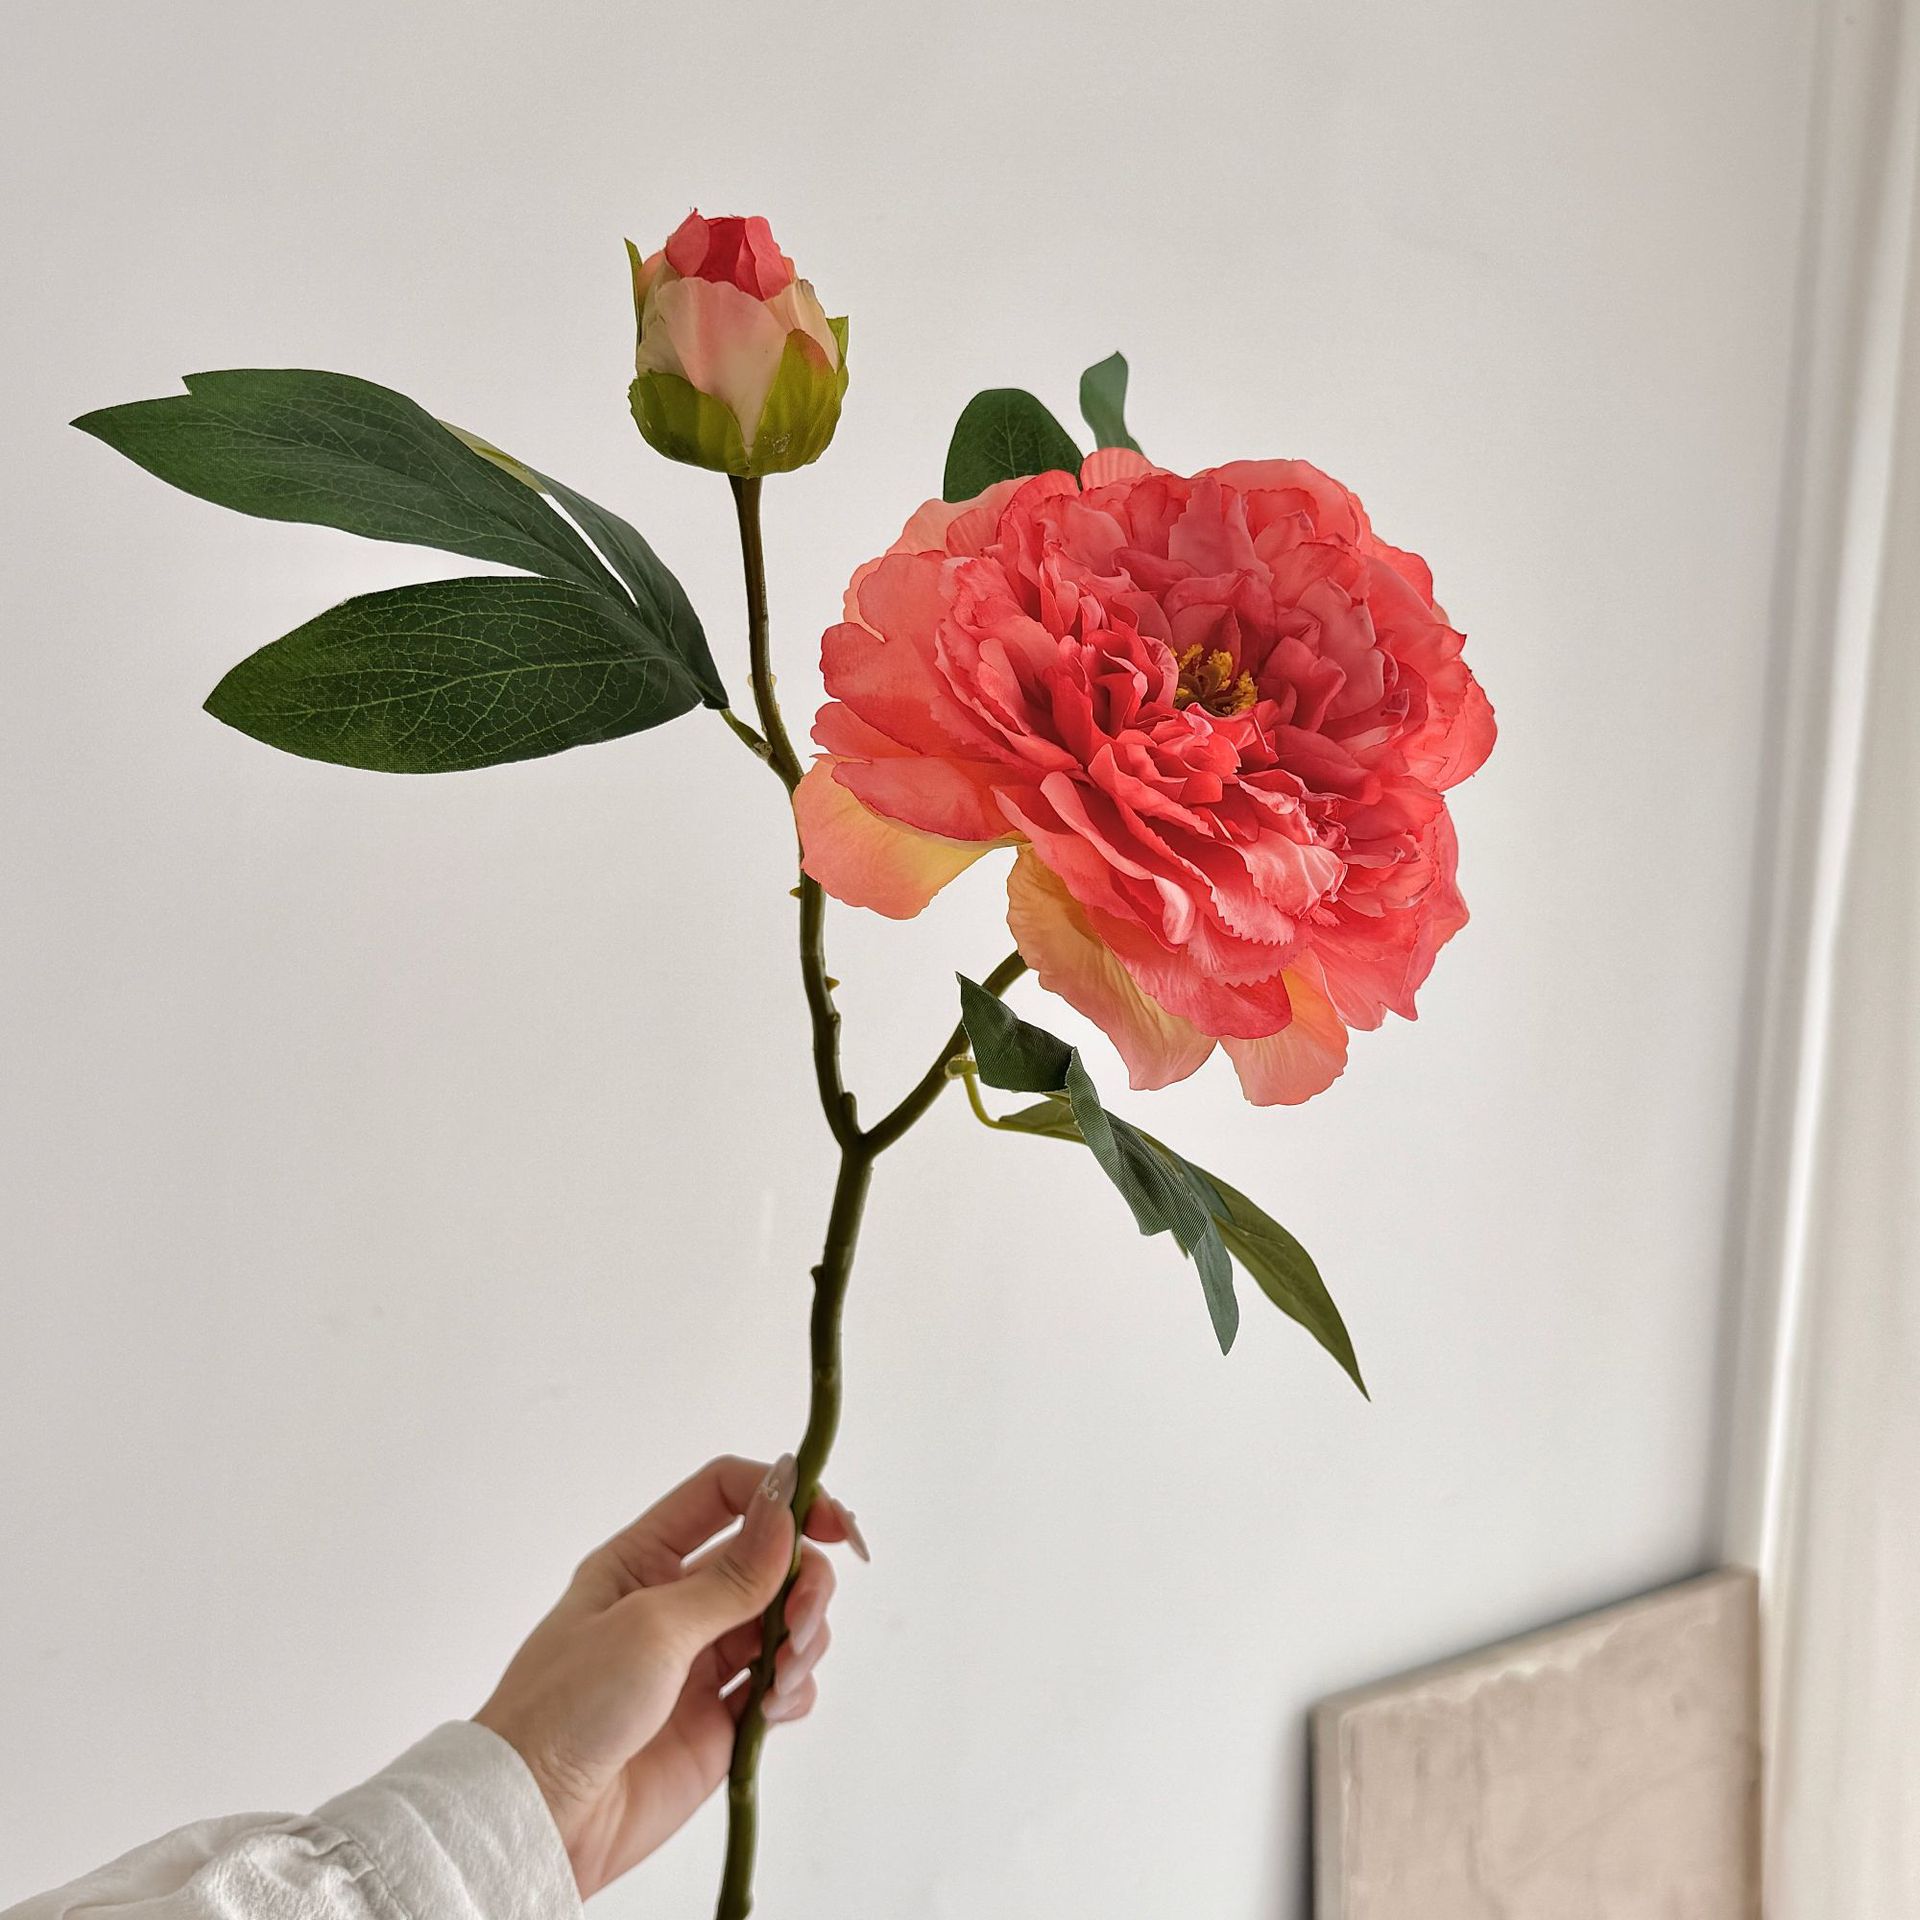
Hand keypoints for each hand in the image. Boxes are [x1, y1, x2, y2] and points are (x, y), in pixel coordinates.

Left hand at [474, 1453, 862, 1896]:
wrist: (540, 1820)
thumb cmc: (570, 1706)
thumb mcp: (651, 1626)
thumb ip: (731, 1576)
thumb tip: (788, 1508)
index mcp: (645, 1559)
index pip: (725, 1496)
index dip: (782, 1496)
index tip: (834, 1522)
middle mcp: (678, 1602)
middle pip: (770, 1560)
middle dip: (805, 1579)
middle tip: (805, 1615)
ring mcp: (701, 1663)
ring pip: (784, 1622)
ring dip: (804, 1637)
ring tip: (783, 1674)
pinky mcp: (720, 1722)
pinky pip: (781, 1689)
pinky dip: (794, 1690)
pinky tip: (773, 1709)